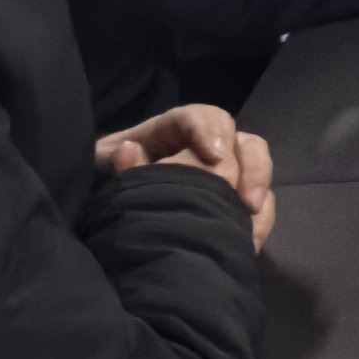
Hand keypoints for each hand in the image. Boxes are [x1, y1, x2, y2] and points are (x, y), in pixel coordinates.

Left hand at [97, 103, 276, 250]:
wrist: (105, 222)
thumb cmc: (99, 185)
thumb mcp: (98, 169)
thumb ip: (113, 161)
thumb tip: (131, 152)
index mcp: (168, 134)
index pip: (196, 117)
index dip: (210, 130)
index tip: (215, 157)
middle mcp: (201, 148)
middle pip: (241, 141)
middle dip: (251, 168)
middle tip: (246, 201)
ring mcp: (220, 174)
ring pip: (256, 168)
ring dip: (260, 193)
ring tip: (251, 223)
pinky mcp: (228, 203)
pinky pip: (259, 204)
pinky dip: (259, 220)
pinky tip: (249, 240)